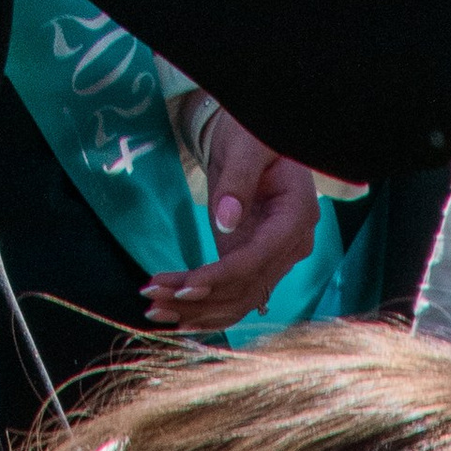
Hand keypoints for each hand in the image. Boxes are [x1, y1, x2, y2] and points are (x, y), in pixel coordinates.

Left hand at [139, 117, 320, 329]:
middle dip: (200, 300)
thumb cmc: (252, 133)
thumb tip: (227, 220)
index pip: (258, 258)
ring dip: (197, 312)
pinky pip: (233, 295)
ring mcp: (275, 260)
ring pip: (238, 300)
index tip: (185, 288)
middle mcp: (292, 246)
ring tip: (154, 311)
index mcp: (297, 216)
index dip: (222, 277)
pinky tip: (175, 316)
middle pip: (247, 288)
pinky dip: (204, 309)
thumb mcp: (246, 145)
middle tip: (153, 301)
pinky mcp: (255, 265)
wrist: (254, 141)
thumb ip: (239, 180)